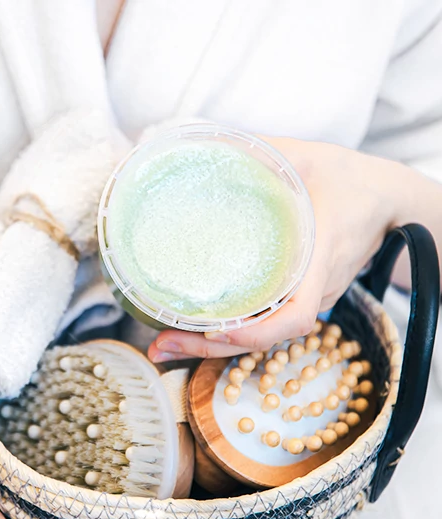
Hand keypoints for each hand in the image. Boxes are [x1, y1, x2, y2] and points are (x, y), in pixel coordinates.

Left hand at [148, 138, 402, 360]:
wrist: (387, 201)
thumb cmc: (349, 179)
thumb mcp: (307, 156)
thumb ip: (260, 149)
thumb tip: (202, 140)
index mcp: (319, 260)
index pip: (294, 316)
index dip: (256, 332)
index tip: (217, 330)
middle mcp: (313, 291)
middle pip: (263, 338)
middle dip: (210, 349)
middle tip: (161, 346)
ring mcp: (307, 299)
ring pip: (260, 336)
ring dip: (212, 347)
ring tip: (165, 343)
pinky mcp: (299, 297)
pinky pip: (264, 323)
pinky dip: (228, 332)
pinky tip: (193, 328)